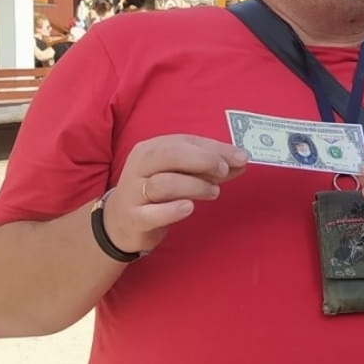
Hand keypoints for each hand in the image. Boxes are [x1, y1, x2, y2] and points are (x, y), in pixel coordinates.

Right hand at [107, 135, 249, 253]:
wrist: (121, 222)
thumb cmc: (158, 192)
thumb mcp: (182, 174)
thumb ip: (210, 167)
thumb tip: (242, 160)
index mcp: (151, 149)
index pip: (185, 141)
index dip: (215, 148)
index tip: (241, 157)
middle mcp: (139, 166)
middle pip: (169, 155)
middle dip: (202, 160)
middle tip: (224, 171)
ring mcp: (133, 193)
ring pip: (163, 183)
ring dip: (194, 186)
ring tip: (213, 192)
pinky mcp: (133, 218)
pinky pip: (151, 213)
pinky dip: (171, 210)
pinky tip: (188, 208)